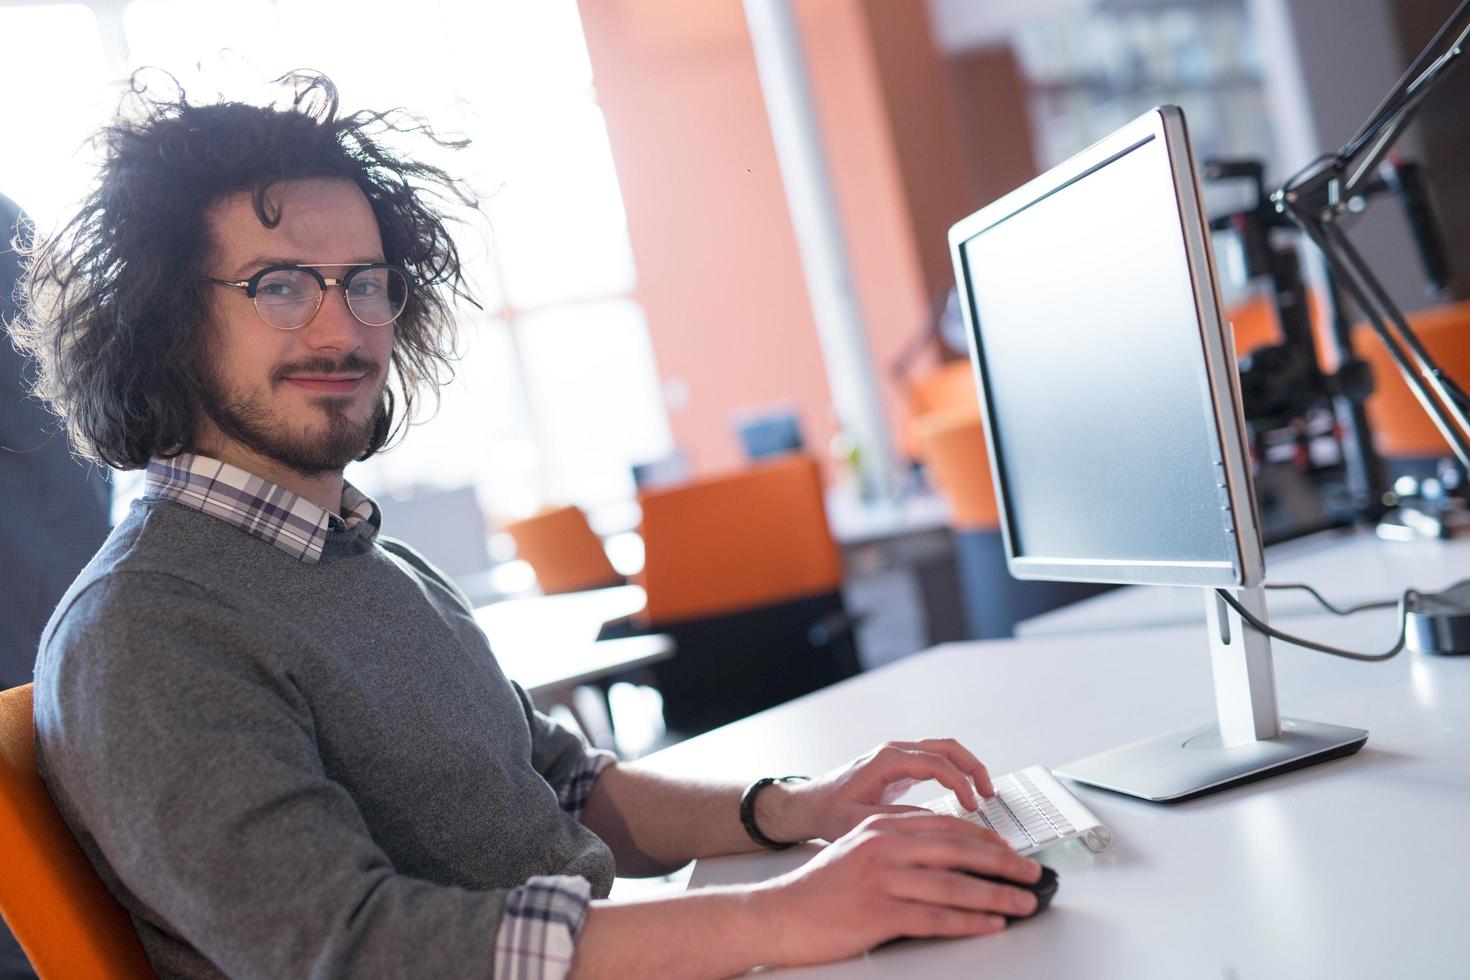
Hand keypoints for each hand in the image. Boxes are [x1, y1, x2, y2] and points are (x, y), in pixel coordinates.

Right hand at [755, 811, 1041, 965]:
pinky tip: (990, 924)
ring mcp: (881, 879)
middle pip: (958, 850)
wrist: (778, 914)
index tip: (1013, 852)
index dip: (988, 840)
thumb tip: (949, 856)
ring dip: (996, 895)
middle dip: (1003, 864)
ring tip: (1023, 903)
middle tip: (1033, 875)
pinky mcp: (877, 912)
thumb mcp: (858, 851)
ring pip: (953, 884)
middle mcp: (884, 846)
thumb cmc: (819, 889)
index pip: (948, 827)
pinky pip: (934, 917)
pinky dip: (969, 921)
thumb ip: (899, 846)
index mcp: (882, 827)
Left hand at [759, 738, 993, 844]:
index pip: (935, 763)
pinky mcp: (899, 766)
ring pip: (944, 750)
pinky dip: (956, 772)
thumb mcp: (861, 822)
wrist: (809, 805)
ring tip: (983, 794)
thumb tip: (934, 821)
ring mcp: (897, 756)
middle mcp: (894, 752)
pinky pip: (936, 761)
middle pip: (946, 748)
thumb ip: (897, 819)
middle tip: (988, 795)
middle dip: (972, 768)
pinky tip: (965, 794)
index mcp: (886, 761)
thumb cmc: (829, 813)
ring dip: (967, 767)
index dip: (959, 783)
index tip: (972, 806)